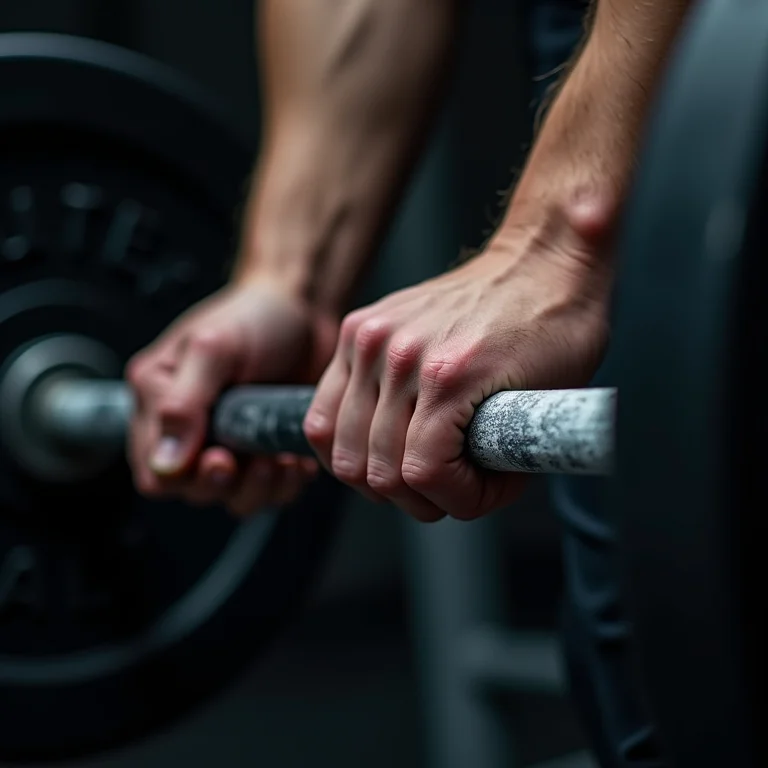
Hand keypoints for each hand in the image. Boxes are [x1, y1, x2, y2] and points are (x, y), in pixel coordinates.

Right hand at [126, 279, 338, 514]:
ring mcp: (231, 442)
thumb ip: (183, 403)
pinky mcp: (266, 450)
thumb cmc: (254, 317)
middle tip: (255, 461)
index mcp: (159, 401)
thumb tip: (167, 462)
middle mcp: (191, 428)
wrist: (306, 309)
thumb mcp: (211, 348)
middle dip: (227, 483)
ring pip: (234, 497)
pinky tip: (297, 459)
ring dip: (260, 488)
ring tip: (280, 459)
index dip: (185, 477)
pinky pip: (270, 490)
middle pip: (194, 491)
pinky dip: (286, 483)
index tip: (220, 458)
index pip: (155, 472)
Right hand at [303, 227, 611, 521]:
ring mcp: (372, 340)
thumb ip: (502, 460)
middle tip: (448, 489)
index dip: (458, 501)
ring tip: (410, 470)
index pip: (425, 476)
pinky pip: (324, 411)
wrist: (538, 262)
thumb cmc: (555, 329)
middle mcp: (400, 356)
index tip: (483, 492)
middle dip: (419, 498)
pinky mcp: (358, 330)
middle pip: (378, 471)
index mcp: (451, 375)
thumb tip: (466, 495)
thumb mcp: (548, 404)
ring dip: (377, 477)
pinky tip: (374, 445)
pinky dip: (345, 443)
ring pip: (343, 450)